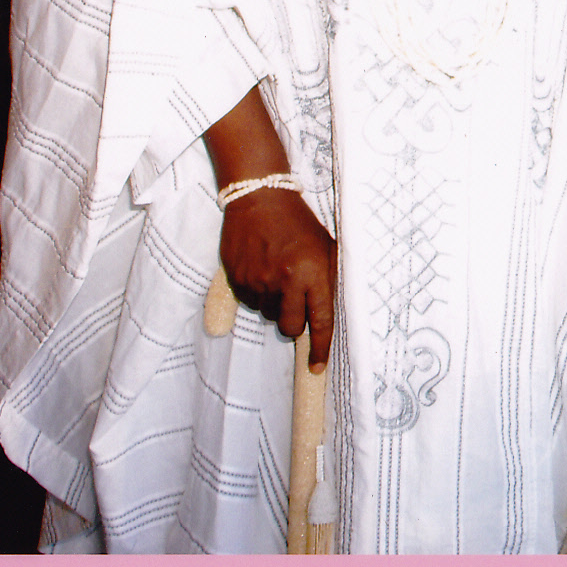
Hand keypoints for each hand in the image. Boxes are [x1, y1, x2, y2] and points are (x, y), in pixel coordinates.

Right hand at [219, 187, 336, 370]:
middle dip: (293, 323)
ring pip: (268, 314)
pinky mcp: (238, 280)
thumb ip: (328, 280)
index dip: (319, 348)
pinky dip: (257, 292)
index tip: (317, 367)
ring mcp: (259, 281)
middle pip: (290, 327)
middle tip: (294, 302)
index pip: (320, 320)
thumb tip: (325, 316)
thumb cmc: (299, 223)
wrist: (259, 199)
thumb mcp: (326, 246)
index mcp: (314, 272)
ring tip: (277, 272)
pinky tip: (261, 268)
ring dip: (274, 303)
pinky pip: (250, 301)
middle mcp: (286, 280)